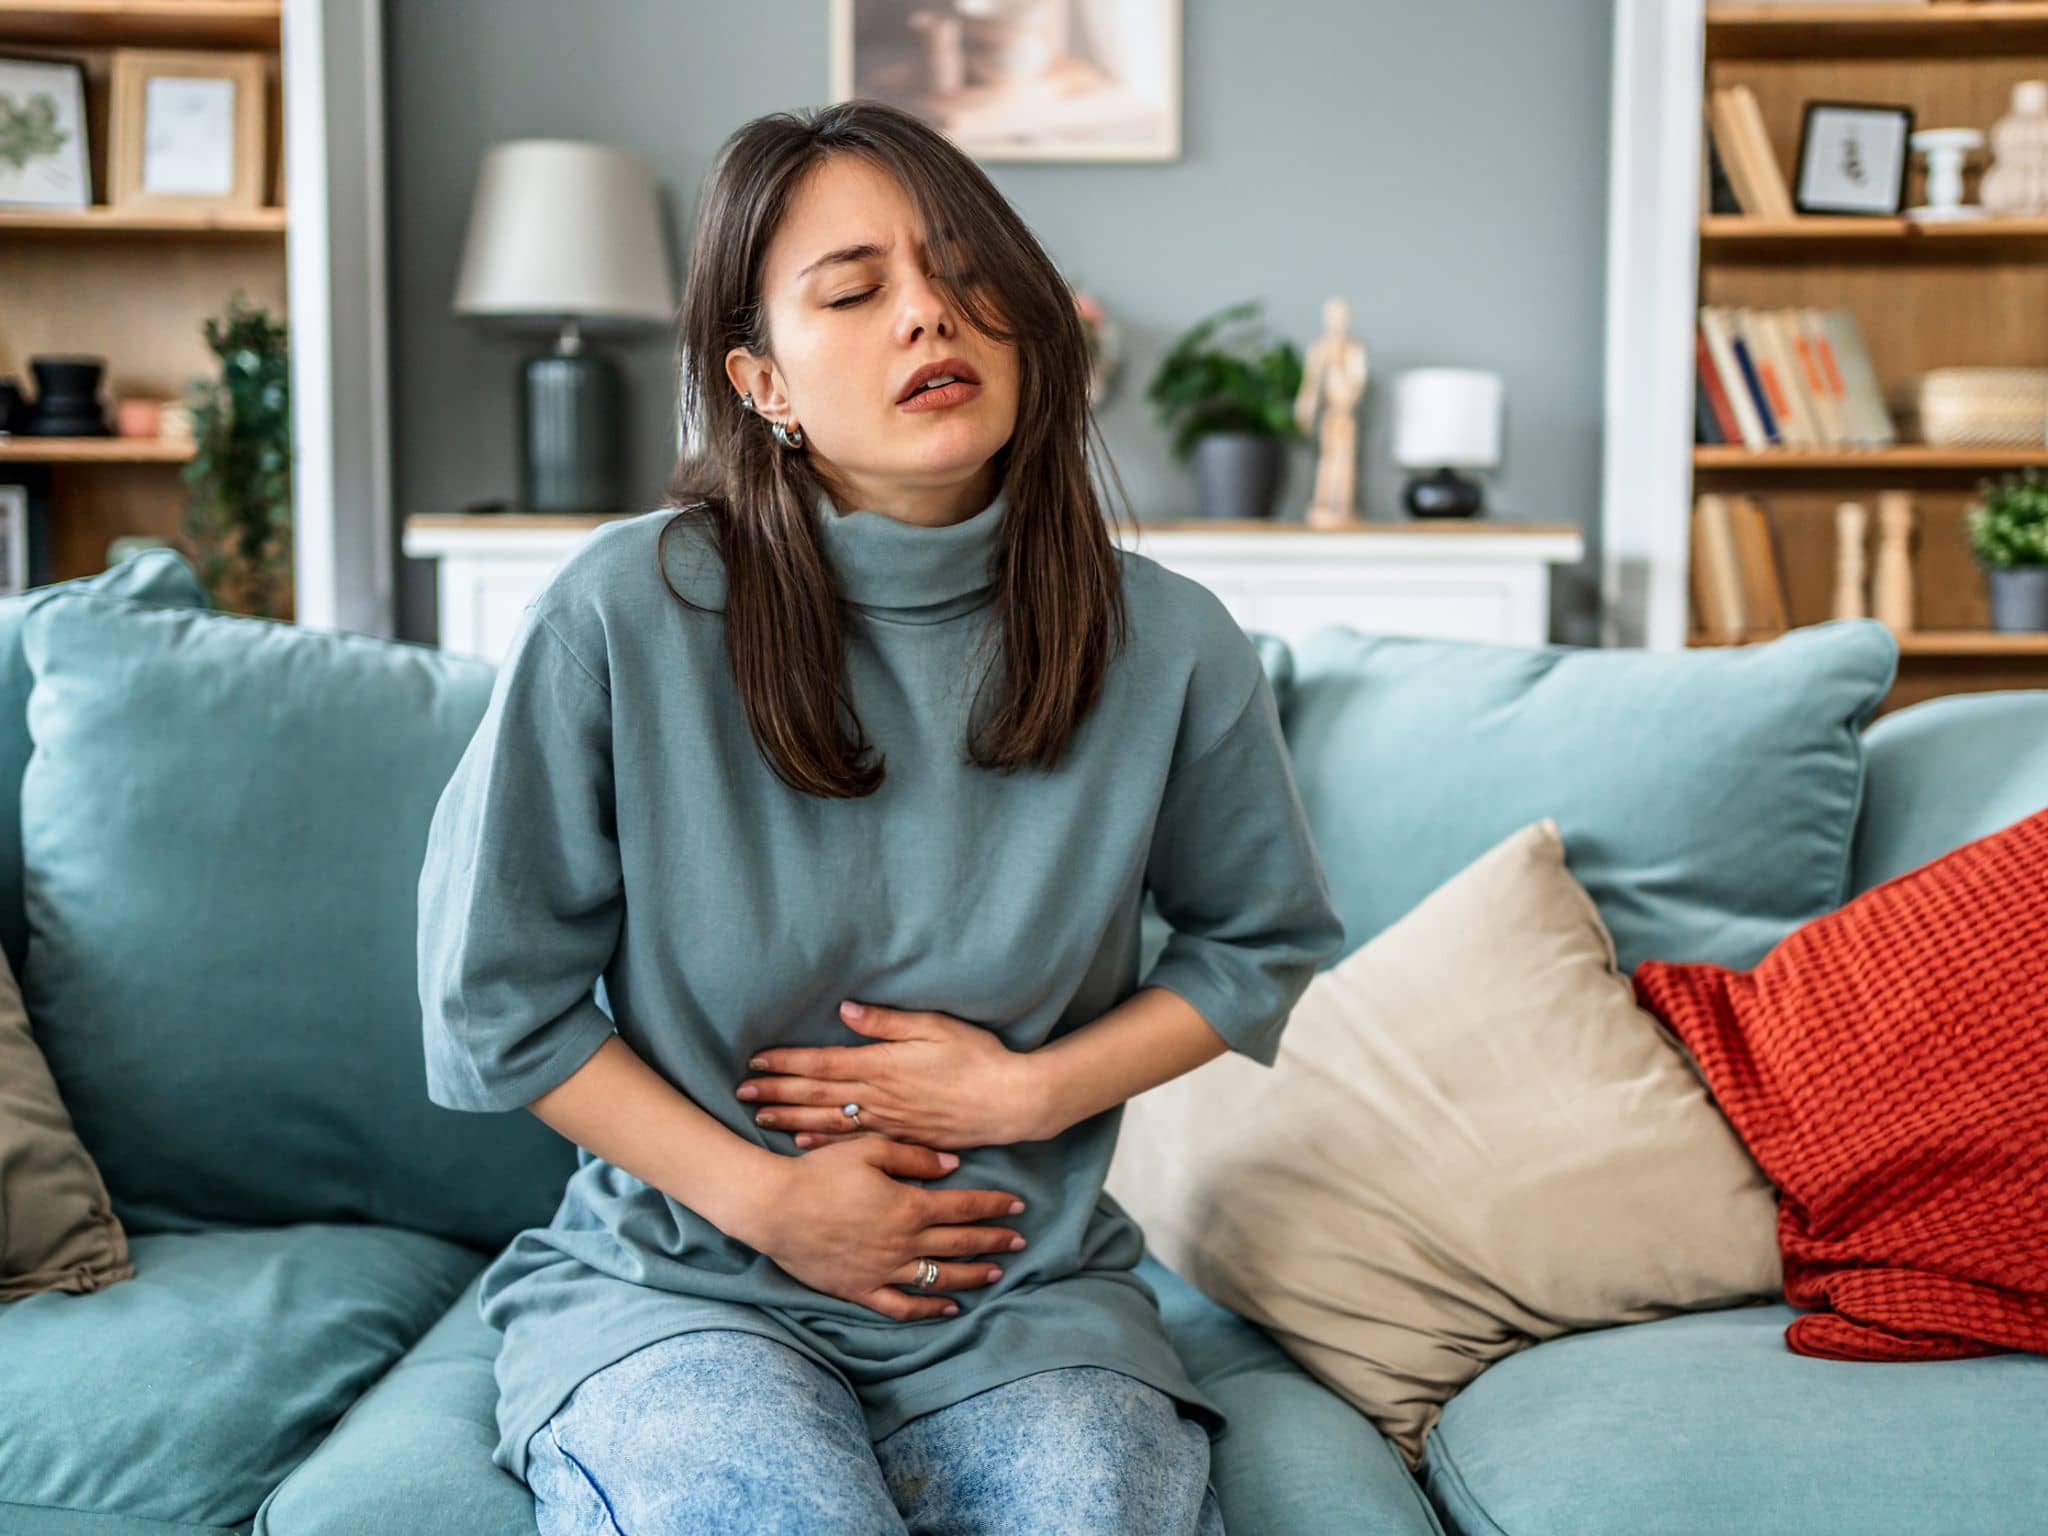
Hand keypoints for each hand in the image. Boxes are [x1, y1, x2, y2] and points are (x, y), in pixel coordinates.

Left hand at [737, 1000, 1044, 1150]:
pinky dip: (824, 1143)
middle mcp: (878, 1097)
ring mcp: (888, 1121)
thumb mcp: (936, 1026)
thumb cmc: (978, 1058)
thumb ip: (888, 1022)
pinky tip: (803, 1144)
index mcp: (882, 1065)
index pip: (822, 1064)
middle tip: (739, 1093)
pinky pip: (853, 1143)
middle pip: (816, 1095)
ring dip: (790, 1119)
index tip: (756, 1062)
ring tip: (760, 1117)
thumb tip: (845, 1011)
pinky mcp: (902, 1137)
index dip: (787, 1063)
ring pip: (828, 1121)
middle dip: (776, 1092)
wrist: (1010, 1103)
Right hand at [753, 1135, 1028, 1320]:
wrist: (774, 1208)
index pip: (964, 1206)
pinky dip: (929, 1309)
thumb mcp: (869, 1149)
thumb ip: (915, 1157)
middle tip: (1020, 1240)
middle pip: (960, 1243)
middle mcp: (903, 1243)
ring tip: (996, 1273)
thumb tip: (954, 1166)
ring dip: (972, 1275)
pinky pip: (902, 1306)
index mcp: (908, 1205)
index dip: (994, 1205)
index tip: (1017, 1205)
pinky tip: (949, 1307)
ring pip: (939, 1278)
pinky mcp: (860, 1289)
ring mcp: (883, 1270)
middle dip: (994, 1240)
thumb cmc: (820, 1172)